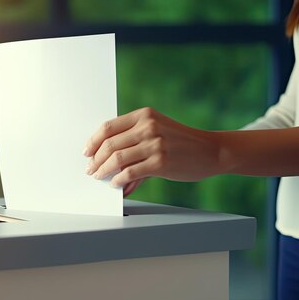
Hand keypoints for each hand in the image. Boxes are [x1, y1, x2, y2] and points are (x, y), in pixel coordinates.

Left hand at [83, 107, 222, 187]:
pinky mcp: (160, 162)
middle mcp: (148, 127)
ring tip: (100, 177)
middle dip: (96, 159)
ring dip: (104, 171)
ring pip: (117, 159)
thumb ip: (134, 143)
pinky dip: (119, 180)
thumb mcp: (158, 132)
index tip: (87, 152)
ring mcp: (155, 144)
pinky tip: (117, 184)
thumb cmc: (182, 143)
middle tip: (91, 169)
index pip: (108, 127)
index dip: (93, 141)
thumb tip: (111, 164)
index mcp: (144, 115)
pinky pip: (130, 173)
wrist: (211, 151)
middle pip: (110, 144)